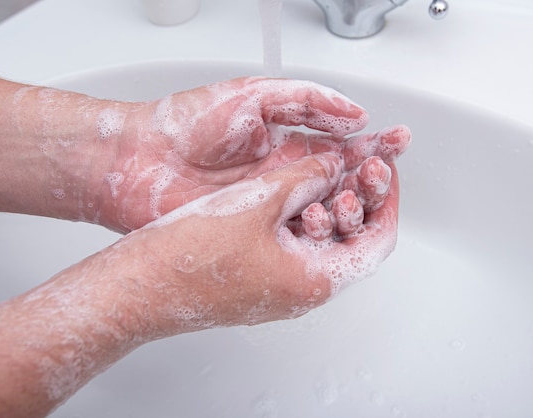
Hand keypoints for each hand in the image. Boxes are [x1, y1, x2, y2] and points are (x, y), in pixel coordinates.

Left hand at [94, 77, 368, 231]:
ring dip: (349, 206)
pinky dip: (318, 232)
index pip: (343, 145)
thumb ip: (305, 100)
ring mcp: (271, 206)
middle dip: (370, 179)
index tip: (397, 142)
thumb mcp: (252, 95)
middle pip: (342, 182)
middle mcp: (285, 176)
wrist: (135, 160)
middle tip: (384, 174)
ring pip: (325, 212)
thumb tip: (353, 114)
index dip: (373, 145)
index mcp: (288, 142)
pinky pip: (296, 236)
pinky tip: (333, 225)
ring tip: (360, 197)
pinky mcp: (254, 231)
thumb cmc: (185, 123)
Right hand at [96, 149, 403, 338]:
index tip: (384, 171)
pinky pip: (294, 246)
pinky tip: (287, 190)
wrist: (139, 286)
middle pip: (351, 241)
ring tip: (317, 172)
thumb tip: (331, 165)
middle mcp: (302, 291)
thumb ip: (305, 177)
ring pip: (321, 241)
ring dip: (325, 204)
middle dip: (356, 197)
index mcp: (314, 280)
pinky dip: (299, 216)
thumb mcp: (260, 201)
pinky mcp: (258, 280)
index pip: (376, 241)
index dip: (386, 200)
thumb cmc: (189, 257)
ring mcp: (279, 288)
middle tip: (355, 164)